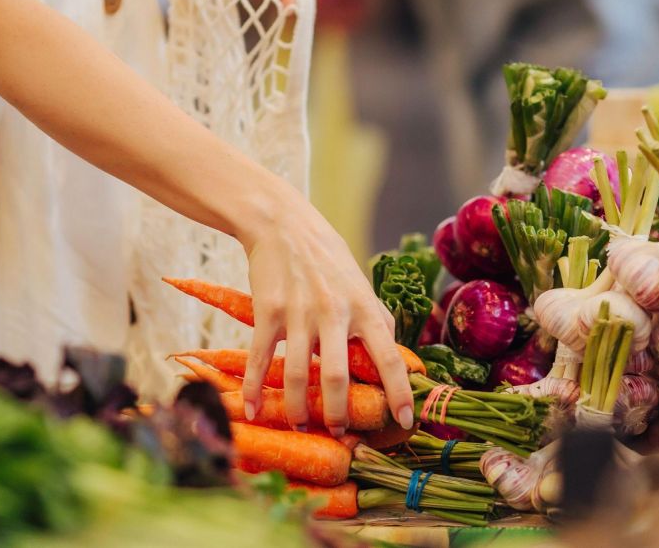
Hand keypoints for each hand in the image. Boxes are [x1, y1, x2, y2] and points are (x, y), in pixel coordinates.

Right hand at [239, 200, 414, 436]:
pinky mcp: (268, 312)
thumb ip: (376, 317)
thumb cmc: (327, 256)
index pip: (389, 357)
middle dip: (339, 413)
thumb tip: (397, 351)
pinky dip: (255, 388)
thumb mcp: (360, 282)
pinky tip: (253, 408)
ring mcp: (299, 313)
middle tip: (340, 434)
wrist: (281, 224)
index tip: (406, 420)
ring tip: (301, 425)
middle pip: (338, 376)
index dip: (399, 392)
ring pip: (299, 374)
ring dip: (299, 408)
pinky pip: (261, 358)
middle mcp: (334, 312)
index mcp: (364, 307)